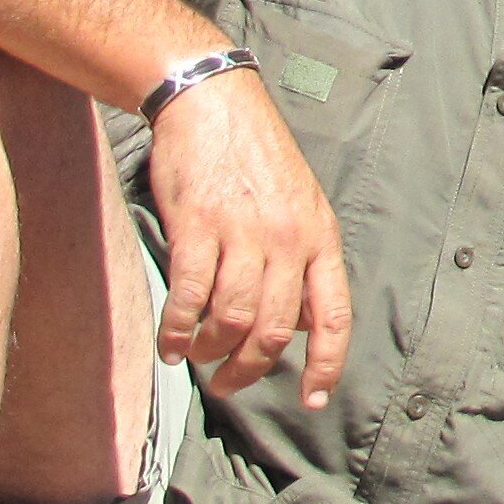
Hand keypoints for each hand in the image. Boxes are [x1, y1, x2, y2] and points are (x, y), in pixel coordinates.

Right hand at [146, 69, 351, 406]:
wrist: (214, 104)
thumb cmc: (255, 159)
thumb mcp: (302, 205)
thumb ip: (304, 263)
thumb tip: (300, 324)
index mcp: (320, 237)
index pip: (333, 316)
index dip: (326, 364)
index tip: (313, 399)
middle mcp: (288, 240)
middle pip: (275, 331)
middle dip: (249, 370)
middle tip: (227, 383)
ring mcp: (243, 233)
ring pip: (231, 320)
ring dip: (209, 351)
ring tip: (195, 355)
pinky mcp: (197, 227)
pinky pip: (189, 298)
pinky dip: (177, 330)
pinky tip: (170, 343)